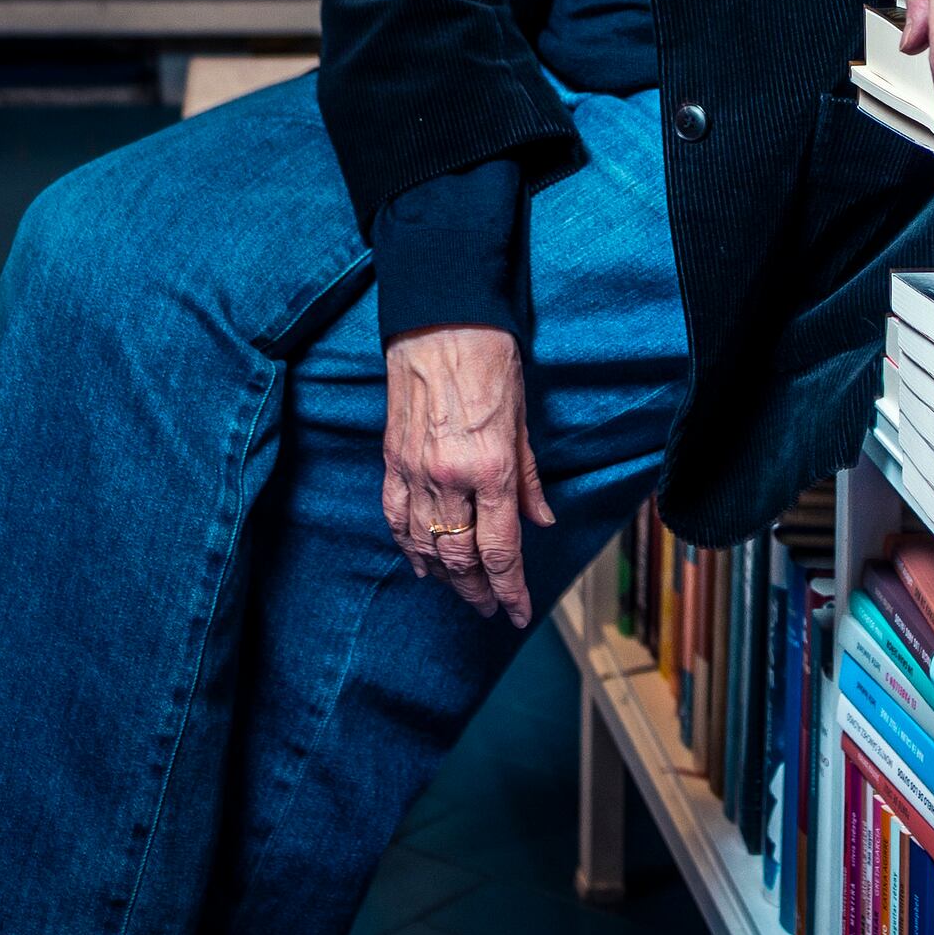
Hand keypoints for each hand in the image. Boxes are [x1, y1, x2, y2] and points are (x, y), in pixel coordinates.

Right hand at [381, 325, 548, 624]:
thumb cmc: (490, 362)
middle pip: (461, 557)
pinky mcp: (392, 459)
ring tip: (460, 589)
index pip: (501, 550)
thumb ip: (529, 480)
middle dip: (478, 590)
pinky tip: (419, 562)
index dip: (510, 590)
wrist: (439, 322)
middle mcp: (451, 477)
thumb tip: (541, 522)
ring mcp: (415, 470)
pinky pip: (396, 516)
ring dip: (444, 575)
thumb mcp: (523, 422)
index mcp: (491, 468)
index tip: (516, 612)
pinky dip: (407, 545)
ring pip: (426, 544)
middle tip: (489, 607)